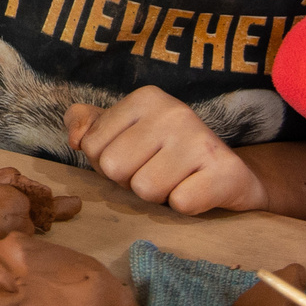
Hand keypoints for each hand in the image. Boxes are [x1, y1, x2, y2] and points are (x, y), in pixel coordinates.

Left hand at [67, 89, 269, 214]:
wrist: (231, 176)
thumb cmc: (165, 154)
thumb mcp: (122, 131)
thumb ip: (86, 126)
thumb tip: (75, 139)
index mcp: (146, 98)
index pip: (92, 146)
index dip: (108, 163)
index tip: (136, 158)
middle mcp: (174, 111)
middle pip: (115, 169)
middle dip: (130, 181)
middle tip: (156, 173)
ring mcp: (202, 140)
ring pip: (145, 190)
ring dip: (157, 196)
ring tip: (176, 181)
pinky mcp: (225, 172)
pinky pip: (180, 204)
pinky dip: (185, 206)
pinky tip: (197, 190)